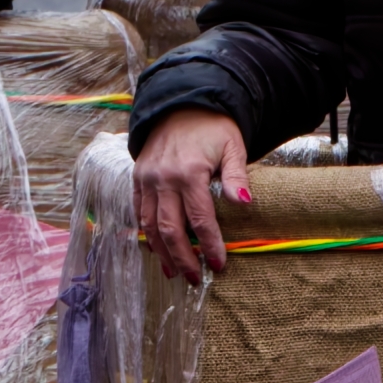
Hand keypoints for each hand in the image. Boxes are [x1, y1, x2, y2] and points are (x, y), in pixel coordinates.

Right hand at [132, 108, 251, 282]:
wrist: (181, 103)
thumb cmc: (212, 128)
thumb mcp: (232, 146)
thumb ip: (237, 176)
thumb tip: (245, 203)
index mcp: (189, 172)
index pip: (200, 219)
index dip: (210, 246)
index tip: (219, 266)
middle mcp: (163, 178)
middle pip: (171, 229)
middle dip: (184, 258)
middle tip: (196, 279)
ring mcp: (146, 178)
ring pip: (150, 224)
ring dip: (162, 252)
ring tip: (174, 272)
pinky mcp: (137, 177)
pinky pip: (138, 210)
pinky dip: (146, 232)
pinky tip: (156, 248)